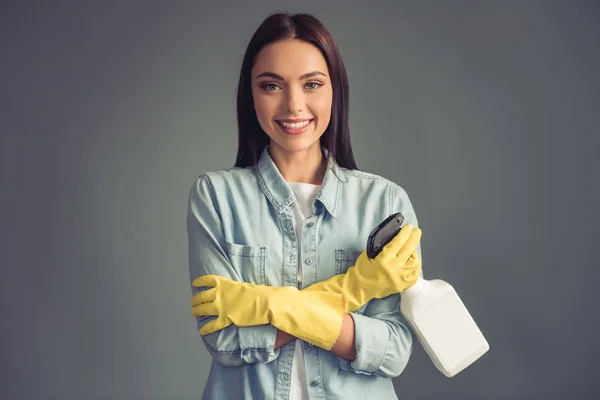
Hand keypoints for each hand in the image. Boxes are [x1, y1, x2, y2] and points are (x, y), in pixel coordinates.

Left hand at [191, 275, 344, 349]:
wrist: (268, 303)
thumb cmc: (264, 294)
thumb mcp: (251, 287)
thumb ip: (244, 289)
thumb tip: (250, 289)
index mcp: (228, 284)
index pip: (209, 280)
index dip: (200, 282)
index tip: (195, 283)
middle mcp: (221, 294)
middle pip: (202, 296)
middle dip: (195, 299)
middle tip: (192, 302)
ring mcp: (222, 306)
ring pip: (203, 309)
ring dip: (197, 311)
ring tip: (194, 314)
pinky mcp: (226, 319)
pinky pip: (211, 325)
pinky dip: (205, 328)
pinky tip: (202, 331)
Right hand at [303, 224, 421, 311]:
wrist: (360, 287)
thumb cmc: (363, 268)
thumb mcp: (369, 253)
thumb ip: (382, 246)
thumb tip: (394, 237)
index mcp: (384, 259)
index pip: (399, 242)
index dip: (405, 233)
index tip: (409, 226)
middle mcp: (394, 268)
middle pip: (409, 249)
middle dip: (414, 238)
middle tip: (416, 231)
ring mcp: (400, 278)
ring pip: (414, 261)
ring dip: (414, 252)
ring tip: (412, 247)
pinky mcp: (403, 285)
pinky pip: (415, 274)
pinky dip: (415, 265)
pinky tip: (413, 260)